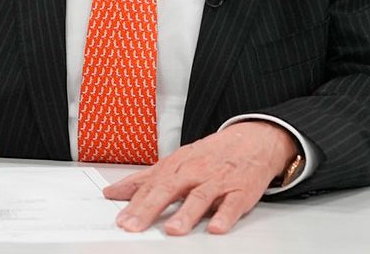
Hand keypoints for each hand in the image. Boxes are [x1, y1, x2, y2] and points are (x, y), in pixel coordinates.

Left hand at [102, 121, 297, 234]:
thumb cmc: (212, 154)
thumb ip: (144, 179)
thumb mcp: (176, 161)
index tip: (121, 219)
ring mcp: (219, 181)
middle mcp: (196, 171)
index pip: (152, 185)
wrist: (254, 140)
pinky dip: (225, 216)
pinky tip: (216, 227)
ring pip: (200, 196)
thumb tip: (114, 192)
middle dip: (151, 208)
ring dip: (186, 213)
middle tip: (135, 225)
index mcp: (177, 165)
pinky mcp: (241, 191)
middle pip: (170, 189)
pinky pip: (233, 204)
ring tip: (173, 229)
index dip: (135, 203)